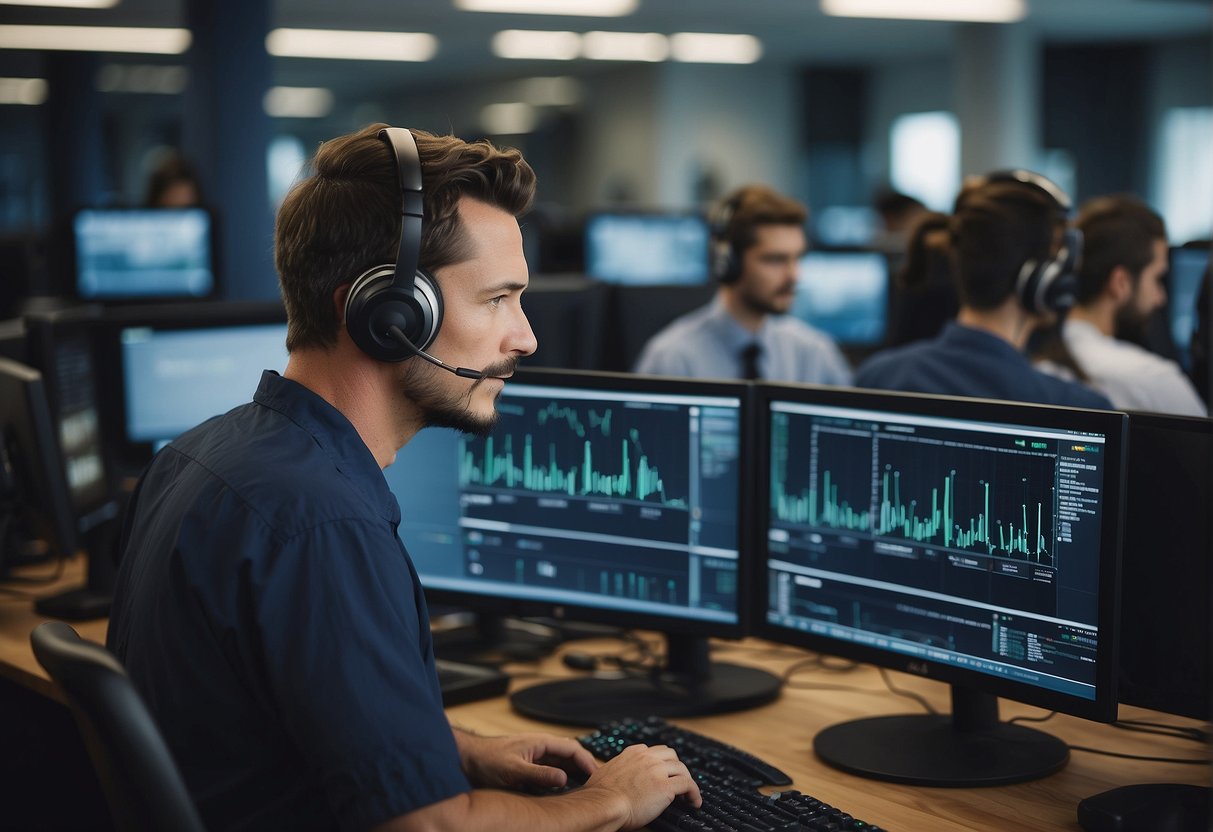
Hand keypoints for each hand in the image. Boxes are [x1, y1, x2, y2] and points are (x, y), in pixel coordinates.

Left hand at [455, 730, 598, 790]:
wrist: (467, 758)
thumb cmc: (487, 759)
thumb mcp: (514, 770)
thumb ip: (539, 774)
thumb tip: (563, 778)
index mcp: (541, 742)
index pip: (573, 748)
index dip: (588, 761)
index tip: (598, 776)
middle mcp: (541, 746)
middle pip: (571, 755)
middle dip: (585, 767)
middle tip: (598, 784)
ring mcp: (536, 755)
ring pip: (563, 762)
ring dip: (576, 773)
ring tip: (587, 788)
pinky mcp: (530, 764)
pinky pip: (553, 769)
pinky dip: (563, 777)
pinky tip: (565, 789)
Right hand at [581, 743, 701, 830]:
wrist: (603, 804)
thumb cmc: (599, 795)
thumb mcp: (604, 772)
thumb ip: (615, 770)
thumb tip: (613, 778)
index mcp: (632, 753)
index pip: (653, 750)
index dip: (661, 762)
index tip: (662, 772)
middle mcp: (646, 757)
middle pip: (671, 755)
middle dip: (675, 767)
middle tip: (677, 780)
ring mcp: (657, 770)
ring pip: (682, 768)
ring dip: (686, 779)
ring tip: (688, 793)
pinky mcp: (665, 786)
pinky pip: (688, 785)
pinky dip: (694, 793)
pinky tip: (694, 802)